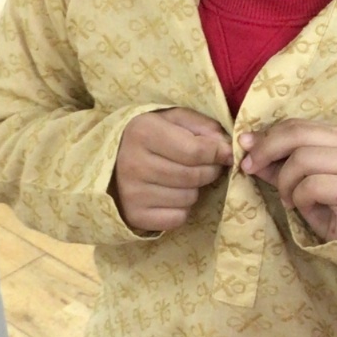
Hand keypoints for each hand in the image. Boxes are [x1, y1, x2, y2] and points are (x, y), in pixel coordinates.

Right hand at [114, 108, 232, 232]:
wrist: (110, 163)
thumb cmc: (148, 136)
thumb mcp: (172, 119)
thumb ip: (203, 126)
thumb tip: (226, 147)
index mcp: (143, 132)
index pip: (196, 151)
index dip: (218, 153)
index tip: (224, 153)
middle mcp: (134, 163)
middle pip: (195, 176)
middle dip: (210, 170)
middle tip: (206, 165)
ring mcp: (133, 193)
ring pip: (189, 197)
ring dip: (194, 189)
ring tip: (182, 178)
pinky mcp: (135, 215)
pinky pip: (178, 217)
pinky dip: (181, 208)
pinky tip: (170, 195)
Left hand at [239, 119, 336, 242]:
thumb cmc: (328, 206)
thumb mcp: (298, 179)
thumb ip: (276, 162)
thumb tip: (246, 144)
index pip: (297, 125)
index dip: (267, 136)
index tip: (245, 148)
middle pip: (297, 135)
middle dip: (266, 151)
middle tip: (250, 169)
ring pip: (302, 160)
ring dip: (285, 183)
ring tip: (290, 199)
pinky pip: (311, 186)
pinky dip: (299, 198)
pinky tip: (304, 208)